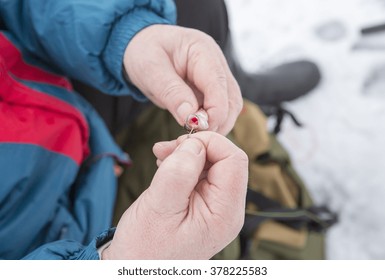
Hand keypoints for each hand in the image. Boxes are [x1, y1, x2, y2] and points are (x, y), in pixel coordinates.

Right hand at [102, 132, 247, 258]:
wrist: (136, 270)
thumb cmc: (145, 249)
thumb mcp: (159, 206)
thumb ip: (180, 171)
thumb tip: (194, 143)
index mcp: (224, 213)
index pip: (233, 159)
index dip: (208, 143)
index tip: (178, 144)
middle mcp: (227, 210)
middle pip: (225, 159)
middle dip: (195, 147)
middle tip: (164, 150)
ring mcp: (217, 208)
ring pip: (212, 163)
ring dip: (187, 155)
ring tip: (161, 158)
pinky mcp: (204, 206)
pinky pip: (201, 174)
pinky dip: (183, 165)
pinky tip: (166, 167)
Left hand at [123, 25, 242, 135]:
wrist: (142, 46)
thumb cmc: (144, 52)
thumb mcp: (150, 70)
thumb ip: (171, 93)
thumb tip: (190, 119)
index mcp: (202, 50)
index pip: (218, 84)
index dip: (214, 111)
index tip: (198, 130)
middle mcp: (216, 62)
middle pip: (231, 99)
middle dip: (217, 122)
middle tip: (194, 137)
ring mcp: (217, 76)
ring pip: (230, 108)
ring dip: (216, 125)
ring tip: (194, 136)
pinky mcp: (213, 90)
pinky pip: (220, 110)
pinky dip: (211, 124)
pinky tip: (195, 131)